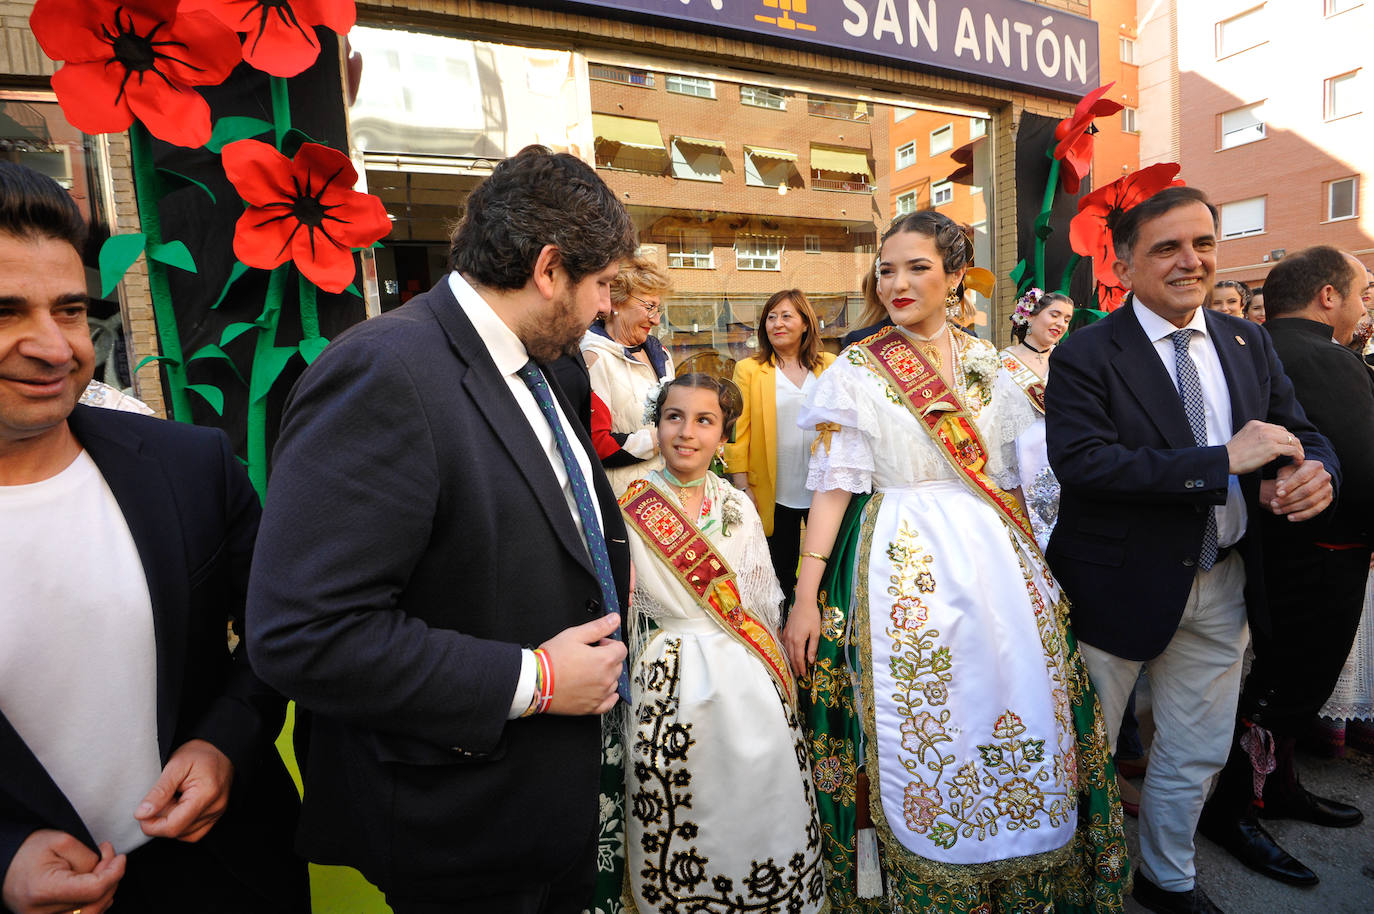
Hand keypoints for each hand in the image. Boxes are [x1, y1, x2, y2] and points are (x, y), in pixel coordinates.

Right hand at [1, 831, 123, 913]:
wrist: (6, 862)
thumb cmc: (31, 849)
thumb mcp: (62, 842)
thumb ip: (88, 858)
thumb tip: (107, 870)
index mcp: (44, 891)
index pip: (93, 890)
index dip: (115, 873)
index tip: (121, 857)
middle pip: (96, 903)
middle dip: (112, 879)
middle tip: (110, 857)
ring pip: (92, 913)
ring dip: (106, 890)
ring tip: (102, 867)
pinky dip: (96, 900)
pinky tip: (95, 881)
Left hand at [135, 739, 234, 841]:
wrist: (220, 747)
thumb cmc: (199, 752)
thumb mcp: (174, 766)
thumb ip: (159, 791)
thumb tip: (141, 814)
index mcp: (205, 795)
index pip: (173, 826)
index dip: (152, 826)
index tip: (141, 814)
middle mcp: (215, 808)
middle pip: (178, 831)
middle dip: (161, 820)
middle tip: (160, 798)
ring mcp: (217, 813)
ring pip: (185, 835)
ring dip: (171, 823)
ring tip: (172, 800)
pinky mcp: (216, 815)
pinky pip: (194, 832)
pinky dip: (181, 825)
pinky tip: (179, 808)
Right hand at [540, 613, 626, 714]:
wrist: (535, 681)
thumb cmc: (552, 659)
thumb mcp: (574, 635)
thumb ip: (598, 627)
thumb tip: (614, 619)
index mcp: (604, 660)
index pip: (621, 649)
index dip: (609, 643)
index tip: (598, 644)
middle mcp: (606, 679)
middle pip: (618, 665)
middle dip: (608, 658)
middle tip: (590, 656)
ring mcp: (600, 695)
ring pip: (613, 682)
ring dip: (606, 675)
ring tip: (587, 671)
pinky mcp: (591, 707)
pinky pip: (609, 703)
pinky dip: (608, 696)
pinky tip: (601, 690)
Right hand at [783, 600, 820, 677]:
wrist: (803, 602)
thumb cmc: (812, 616)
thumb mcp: (816, 633)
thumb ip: (812, 648)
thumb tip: (810, 661)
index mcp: (798, 641)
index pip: (798, 658)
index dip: (801, 667)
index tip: (803, 675)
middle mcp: (790, 639)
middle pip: (791, 656)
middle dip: (795, 666)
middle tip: (798, 675)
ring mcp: (786, 634)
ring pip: (787, 650)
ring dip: (790, 660)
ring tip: (793, 667)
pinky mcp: (785, 629)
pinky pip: (784, 643)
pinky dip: (786, 650)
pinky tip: (788, 653)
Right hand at [1225, 420, 1303, 474]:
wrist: (1225, 460)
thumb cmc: (1232, 454)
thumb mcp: (1244, 438)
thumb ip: (1256, 437)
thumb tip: (1265, 444)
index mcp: (1256, 424)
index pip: (1278, 428)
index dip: (1285, 438)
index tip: (1288, 447)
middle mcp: (1263, 427)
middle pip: (1287, 433)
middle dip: (1294, 443)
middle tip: (1297, 453)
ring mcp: (1268, 436)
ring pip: (1292, 440)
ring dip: (1298, 449)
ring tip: (1299, 458)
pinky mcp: (1272, 447)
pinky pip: (1292, 450)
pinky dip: (1298, 455)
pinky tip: (1298, 461)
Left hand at [1263, 460, 1332, 521]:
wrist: (1308, 479)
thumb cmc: (1293, 474)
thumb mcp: (1286, 472)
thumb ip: (1282, 478)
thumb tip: (1279, 487)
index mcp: (1314, 466)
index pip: (1301, 477)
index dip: (1289, 486)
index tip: (1277, 494)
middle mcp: (1324, 476)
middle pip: (1306, 491)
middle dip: (1288, 499)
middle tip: (1274, 504)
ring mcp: (1328, 489)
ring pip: (1311, 502)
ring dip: (1292, 508)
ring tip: (1278, 510)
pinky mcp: (1328, 500)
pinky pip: (1316, 510)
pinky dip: (1302, 515)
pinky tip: (1290, 517)